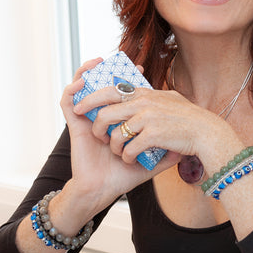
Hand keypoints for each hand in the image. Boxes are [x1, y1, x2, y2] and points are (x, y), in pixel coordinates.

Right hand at [59, 58, 177, 214]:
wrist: (102, 191)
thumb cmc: (123, 177)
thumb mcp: (149, 163)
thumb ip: (166, 154)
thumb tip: (185, 148)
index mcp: (120, 123)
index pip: (124, 96)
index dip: (131, 81)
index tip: (142, 71)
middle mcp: (104, 118)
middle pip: (105, 88)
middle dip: (111, 72)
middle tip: (121, 62)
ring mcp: (88, 120)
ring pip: (84, 90)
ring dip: (88, 74)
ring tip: (96, 63)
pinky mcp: (74, 127)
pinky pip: (67, 103)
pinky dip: (72, 90)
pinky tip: (82, 82)